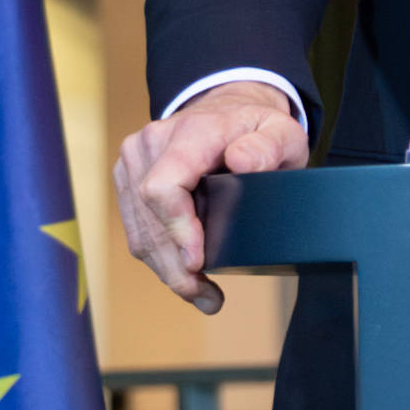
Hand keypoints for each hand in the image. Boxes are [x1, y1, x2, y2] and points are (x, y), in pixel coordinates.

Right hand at [110, 79, 308, 311]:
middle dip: (175, 266)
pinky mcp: (127, 180)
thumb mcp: (282, 132)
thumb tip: (243, 161)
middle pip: (149, 218)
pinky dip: (159, 258)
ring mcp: (133, 163)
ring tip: (201, 296)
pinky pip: (136, 229)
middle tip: (207, 298)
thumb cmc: (257, 128)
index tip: (197, 262)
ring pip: (139, 231)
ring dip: (167, 269)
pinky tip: (185, 277)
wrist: (227, 112)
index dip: (176, 229)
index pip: (163, 186)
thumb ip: (270, 147)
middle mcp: (149, 144)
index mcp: (187, 132)